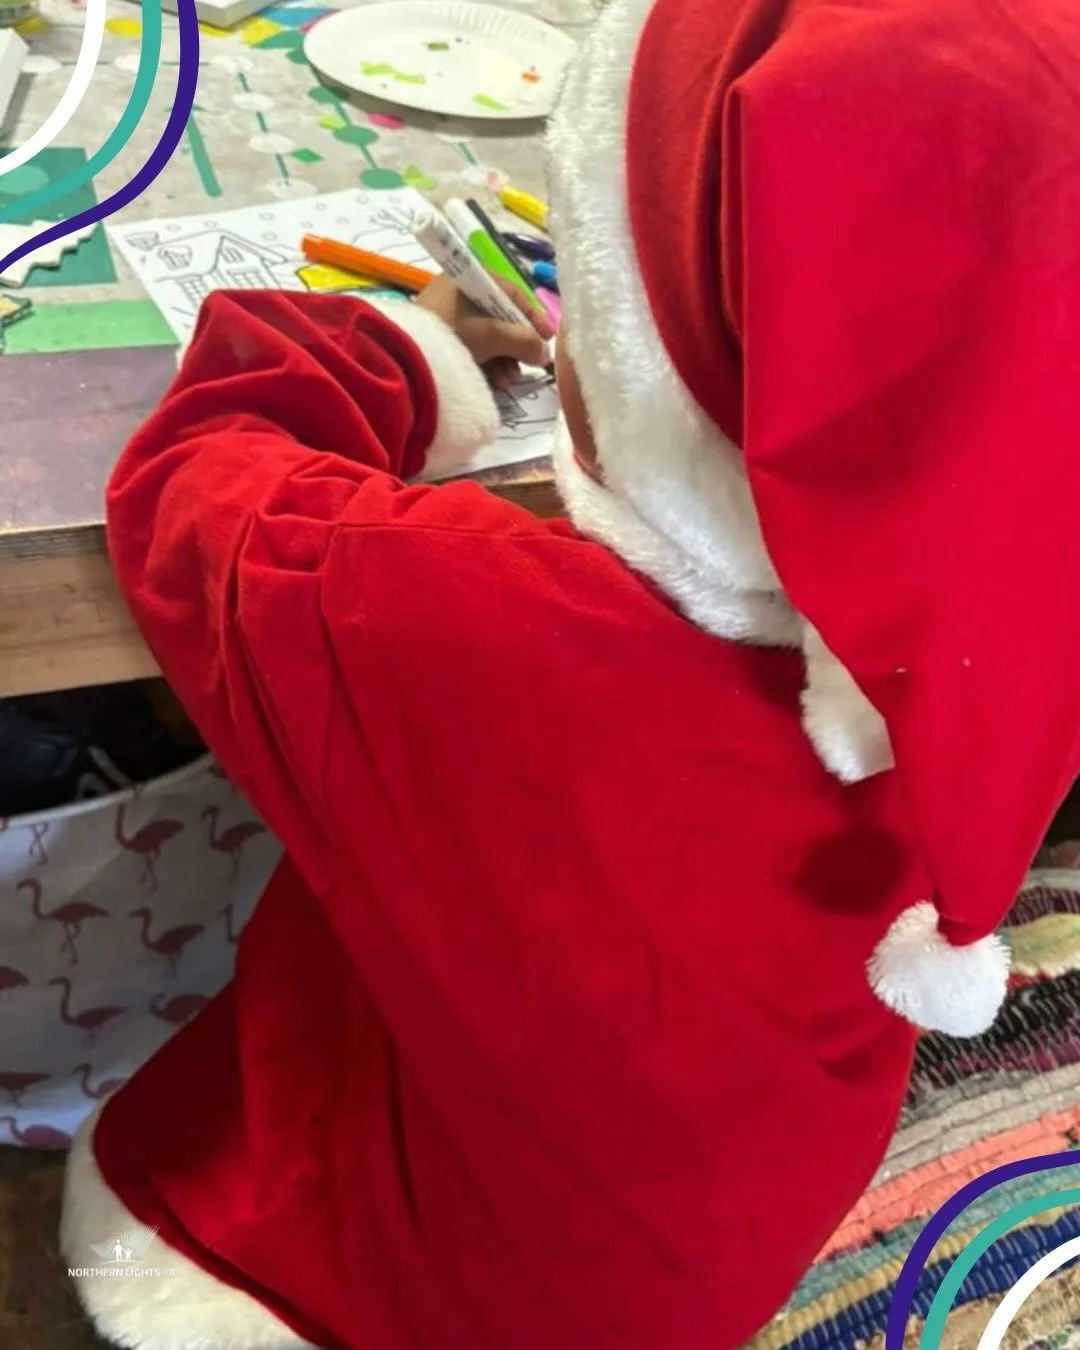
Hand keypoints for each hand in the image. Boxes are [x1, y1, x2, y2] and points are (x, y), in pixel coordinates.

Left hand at [416, 273, 552, 386]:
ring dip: (504, 359)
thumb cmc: (452, 334)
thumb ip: (523, 341)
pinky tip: (493, 381)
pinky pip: (472, 347)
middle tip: (529, 366)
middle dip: (517, 345)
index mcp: (470, 279)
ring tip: (508, 380)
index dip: (534, 316)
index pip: (513, 293)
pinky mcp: (440, 339)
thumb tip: (545, 353)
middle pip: (501, 317)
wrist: (403, 357)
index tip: (548, 340)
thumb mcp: (491, 335)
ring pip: (488, 336)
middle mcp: (459, 293)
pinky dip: (486, 363)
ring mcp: (448, 316)